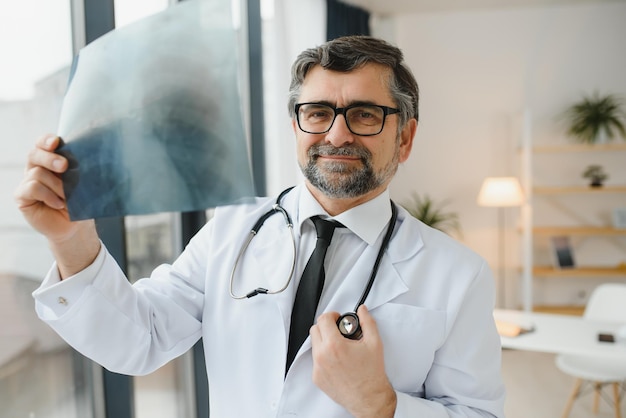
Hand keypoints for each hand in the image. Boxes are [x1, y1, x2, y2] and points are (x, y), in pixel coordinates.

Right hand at [14, 134, 99, 276]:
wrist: (74, 226)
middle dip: (50, 158)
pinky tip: (59, 204)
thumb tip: (88, 158)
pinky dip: (48, 195)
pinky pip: (32, 188)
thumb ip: (79, 170)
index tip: (56, 142)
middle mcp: (36, 169)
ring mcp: (27, 182)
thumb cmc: (80, 202)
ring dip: (56, 185)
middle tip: (64, 166)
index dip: (47, 140)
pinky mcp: (22, 196)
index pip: (43, 144)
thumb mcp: (82, 183)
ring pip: (37, 173)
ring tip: (67, 197)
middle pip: (35, 154)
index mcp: (50, 161)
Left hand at [310, 305, 396, 417]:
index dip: (332, 315)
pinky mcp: (317, 378)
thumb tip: (362, 311)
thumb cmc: (372, 375)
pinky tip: (337, 360)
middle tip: (338, 331)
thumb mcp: (374, 343)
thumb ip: (367, 322)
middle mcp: (322, 356)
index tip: (338, 318)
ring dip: (324, 341)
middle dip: (326, 327)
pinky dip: (324, 356)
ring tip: (340, 346)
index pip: (323, 319)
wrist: (369, 399)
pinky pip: (315, 360)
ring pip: (314, 345)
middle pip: (315, 330)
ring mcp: (318, 368)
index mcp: (334, 345)